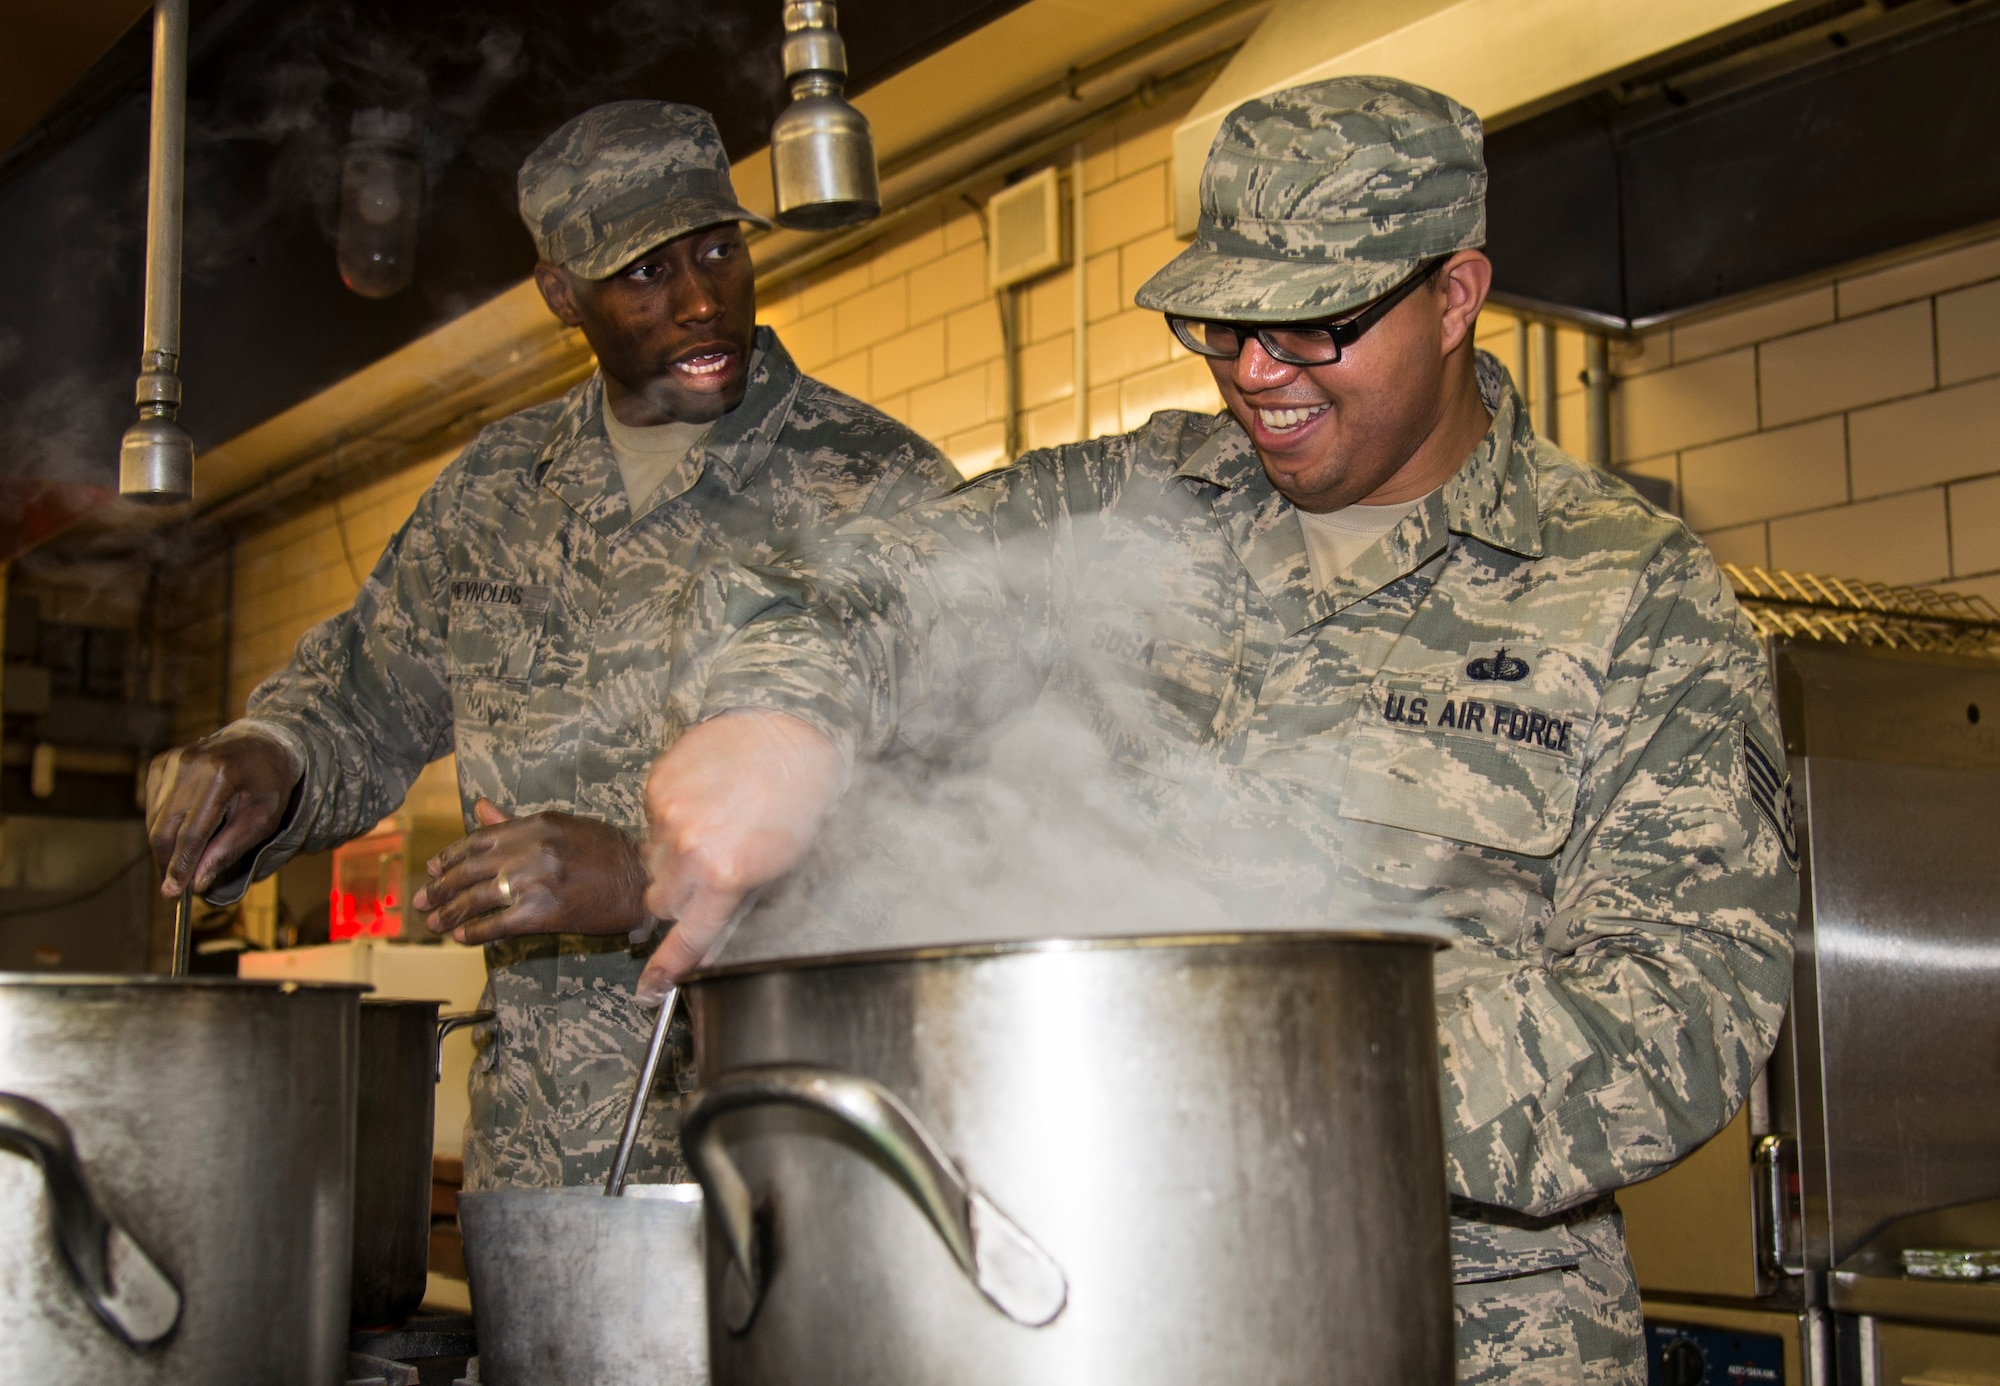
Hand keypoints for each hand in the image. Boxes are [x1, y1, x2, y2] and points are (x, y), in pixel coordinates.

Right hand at [146, 733, 301, 896]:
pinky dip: (164, 825)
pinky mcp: (162, 763)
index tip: (173, 892)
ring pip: (155, 819)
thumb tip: (197, 883)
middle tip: (175, 886)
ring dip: (166, 846)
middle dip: (167, 862)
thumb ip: (229, 850)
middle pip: (165, 827)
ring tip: (186, 857)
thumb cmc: (267, 785)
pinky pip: (153, 806)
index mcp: (222, 775)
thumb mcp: (262, 820)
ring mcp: (173, 761)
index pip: (192, 832)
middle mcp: (191, 764)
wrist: (261, 744)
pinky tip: (185, 827)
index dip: (181, 865)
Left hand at [414, 799, 648, 944]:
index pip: (479, 838)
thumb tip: (480, 807)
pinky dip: (474, 931)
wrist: (643, 882)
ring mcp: (537, 881)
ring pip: (479, 897)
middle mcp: (532, 849)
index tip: (434, 869)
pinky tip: (461, 936)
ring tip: (434, 922)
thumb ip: (516, 823)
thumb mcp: (563, 827)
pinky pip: (496, 924)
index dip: (450, 856)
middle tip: (422, 900)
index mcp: (537, 824)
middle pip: (472, 868)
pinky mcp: (544, 912)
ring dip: (450, 912)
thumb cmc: (608, 853)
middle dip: (441, 887)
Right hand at [639, 710, 844, 996]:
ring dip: (673, 855)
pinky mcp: (657, 786)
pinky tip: (705, 800)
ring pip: (653, 860)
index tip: (650, 988)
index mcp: (727, 875)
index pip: (688, 936)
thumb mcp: (782, 863)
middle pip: (661, 901)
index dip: (668, 967)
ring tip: (712, 826)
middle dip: (680, 895)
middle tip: (707, 871)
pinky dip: (671, 817)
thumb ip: (739, 904)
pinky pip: (651, 820)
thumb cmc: (796, 798)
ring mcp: (669, 816)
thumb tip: (708, 943)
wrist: (787, 732)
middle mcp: (691, 849)